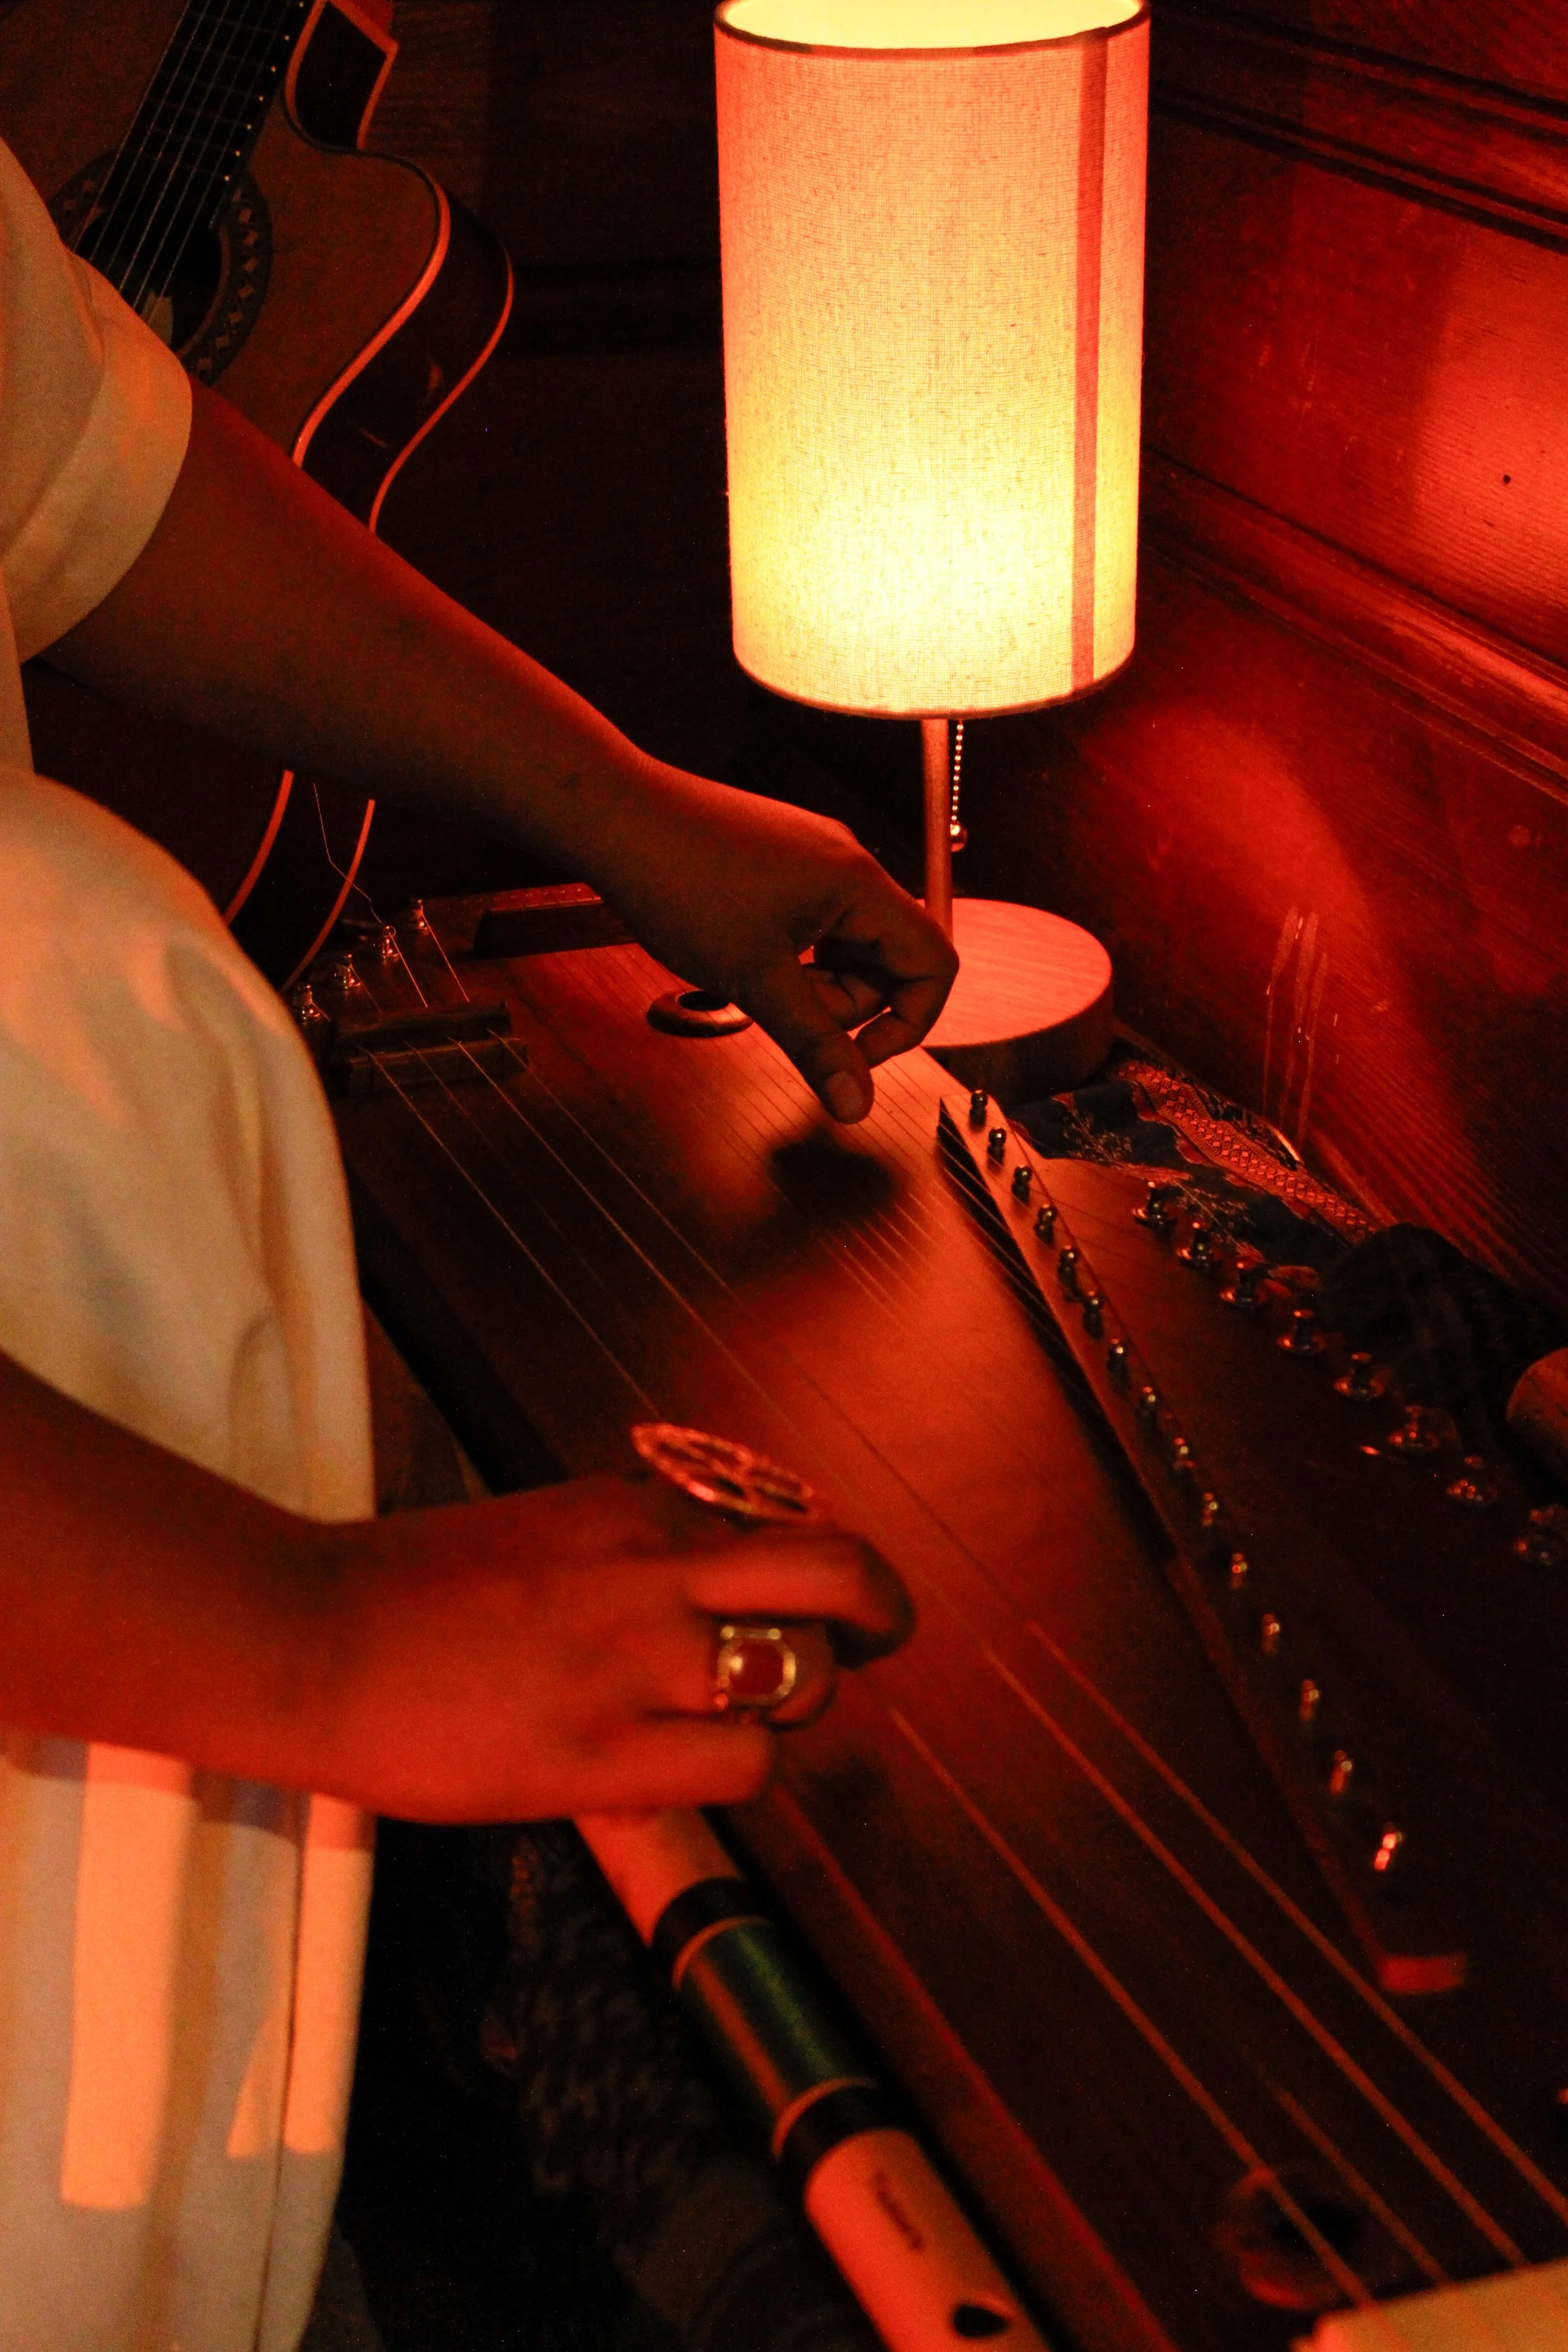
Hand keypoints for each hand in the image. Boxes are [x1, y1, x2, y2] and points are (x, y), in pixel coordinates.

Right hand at [326, 1470, 912, 1821]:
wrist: (308, 1636)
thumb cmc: (406, 1588)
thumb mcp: (540, 1527)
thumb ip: (627, 1543)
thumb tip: (700, 1570)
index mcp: (632, 1507)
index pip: (776, 1523)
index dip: (804, 1563)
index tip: (800, 1589)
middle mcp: (655, 1568)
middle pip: (835, 1573)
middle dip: (879, 1606)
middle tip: (880, 1636)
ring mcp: (637, 1661)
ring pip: (802, 1677)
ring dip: (796, 1701)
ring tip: (750, 1718)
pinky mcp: (608, 1753)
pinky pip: (744, 1764)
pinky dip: (742, 1766)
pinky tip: (693, 1768)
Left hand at [584, 761, 957, 1123]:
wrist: (615, 813)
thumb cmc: (679, 881)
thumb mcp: (754, 979)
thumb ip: (814, 1044)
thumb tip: (856, 1106)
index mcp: (859, 884)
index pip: (935, 963)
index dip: (909, 1022)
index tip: (857, 1055)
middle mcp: (848, 862)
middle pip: (889, 958)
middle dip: (845, 1001)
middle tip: (781, 1006)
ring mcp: (815, 856)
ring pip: (847, 943)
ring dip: (814, 980)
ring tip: (752, 975)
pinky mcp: (785, 857)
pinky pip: (815, 920)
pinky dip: (792, 953)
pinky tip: (743, 953)